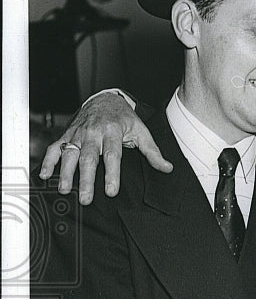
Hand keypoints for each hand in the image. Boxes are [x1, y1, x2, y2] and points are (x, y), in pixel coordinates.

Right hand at [39, 90, 172, 204]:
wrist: (105, 100)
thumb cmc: (124, 119)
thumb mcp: (141, 131)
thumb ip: (153, 152)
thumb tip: (167, 168)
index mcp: (112, 132)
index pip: (112, 156)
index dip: (112, 174)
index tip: (111, 191)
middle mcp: (93, 133)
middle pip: (88, 158)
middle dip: (86, 179)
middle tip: (86, 198)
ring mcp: (78, 134)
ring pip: (69, 154)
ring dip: (65, 173)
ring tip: (64, 190)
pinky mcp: (67, 135)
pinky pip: (55, 148)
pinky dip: (48, 161)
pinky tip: (44, 175)